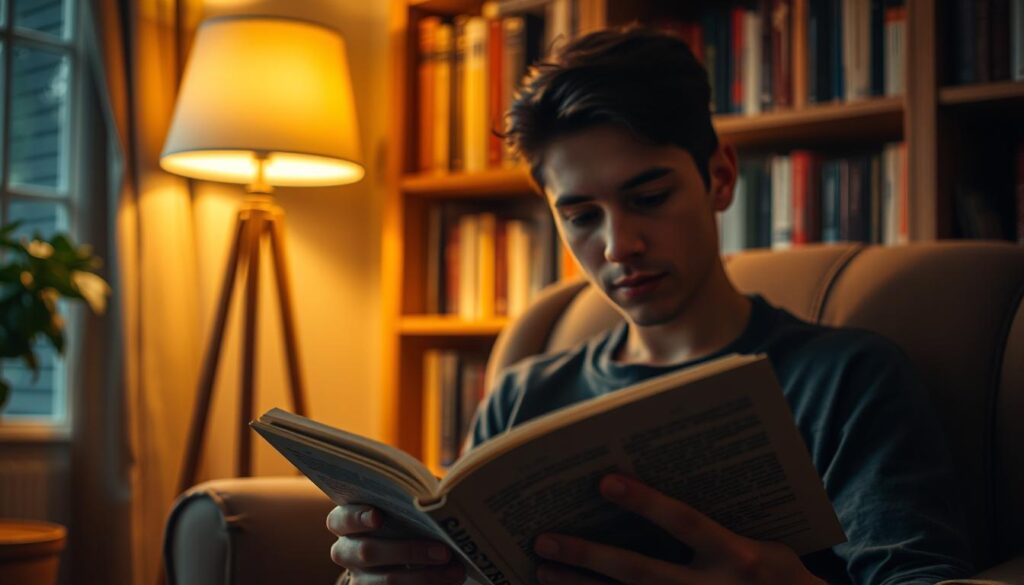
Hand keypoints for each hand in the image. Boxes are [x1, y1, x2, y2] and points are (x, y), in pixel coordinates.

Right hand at [327, 504, 465, 584]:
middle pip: (368, 553)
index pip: (341, 519)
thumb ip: (412, 496)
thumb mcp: (404, 505)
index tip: (378, 517)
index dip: (357, 518)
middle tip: (443, 551)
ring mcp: (360, 578)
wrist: (404, 552)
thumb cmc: (403, 517)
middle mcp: (347, 552)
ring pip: (388, 581)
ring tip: (456, 571)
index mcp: (347, 522)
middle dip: (409, 551)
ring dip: (426, 576)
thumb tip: (440, 494)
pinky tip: (450, 581)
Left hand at [532, 474, 824, 584]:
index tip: (603, 480)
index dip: (645, 502)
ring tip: (541, 568)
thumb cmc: (783, 578)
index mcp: (739, 557)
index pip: (684, 523)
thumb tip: (662, 483)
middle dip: (589, 556)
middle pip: (640, 573)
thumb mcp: (768, 545)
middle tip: (544, 540)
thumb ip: (718, 522)